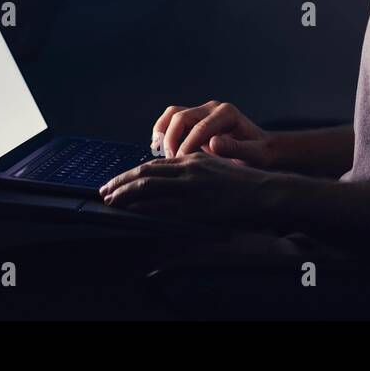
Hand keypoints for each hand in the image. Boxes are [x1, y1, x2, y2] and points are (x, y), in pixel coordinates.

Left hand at [99, 152, 274, 221]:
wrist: (264, 190)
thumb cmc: (242, 183)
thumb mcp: (214, 167)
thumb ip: (193, 170)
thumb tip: (172, 180)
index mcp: (191, 159)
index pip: (153, 165)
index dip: (132, 173)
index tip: (117, 181)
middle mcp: (188, 168)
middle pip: (146, 173)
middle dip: (121, 182)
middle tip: (104, 190)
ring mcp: (191, 185)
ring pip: (149, 186)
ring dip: (126, 193)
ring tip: (111, 200)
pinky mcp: (197, 203)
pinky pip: (163, 205)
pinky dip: (144, 207)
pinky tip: (133, 211)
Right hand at [152, 100, 273, 166]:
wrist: (261, 148)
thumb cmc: (259, 154)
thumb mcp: (254, 154)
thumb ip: (236, 148)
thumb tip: (212, 142)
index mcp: (227, 113)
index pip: (199, 128)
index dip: (187, 146)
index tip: (182, 164)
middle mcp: (213, 108)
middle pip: (181, 116)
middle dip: (172, 140)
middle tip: (172, 162)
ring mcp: (203, 111)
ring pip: (173, 114)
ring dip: (163, 133)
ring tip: (162, 155)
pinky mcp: (196, 119)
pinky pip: (173, 120)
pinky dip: (163, 132)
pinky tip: (160, 150)